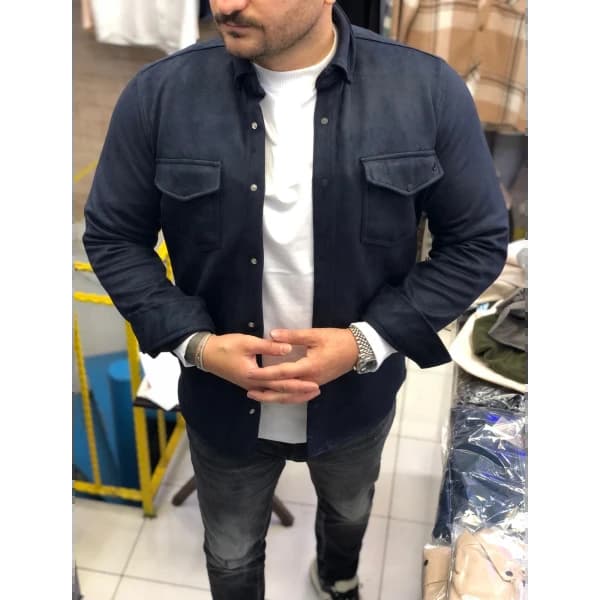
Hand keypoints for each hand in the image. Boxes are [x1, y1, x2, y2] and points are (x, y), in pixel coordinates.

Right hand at [202, 333, 320, 402]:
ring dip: (291, 395)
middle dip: (299, 392)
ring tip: (307, 394)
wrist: (206, 354)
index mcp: (255, 376)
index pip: (281, 383)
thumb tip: (288, 349)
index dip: (299, 383)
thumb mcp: (248, 342)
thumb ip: (269, 347)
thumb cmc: (226, 346)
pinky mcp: (249, 383)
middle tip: (317, 391)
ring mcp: (251, 386)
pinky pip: (269, 392)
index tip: (314, 383)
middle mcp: (254, 385)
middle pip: (281, 392)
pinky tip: (288, 392)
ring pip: (275, 395)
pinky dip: (280, 393)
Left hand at [246, 328, 357, 401]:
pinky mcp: (317, 384)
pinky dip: (287, 398)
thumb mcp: (315, 334)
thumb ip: (293, 336)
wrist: (358, 349)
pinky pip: (299, 395)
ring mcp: (315, 384)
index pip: (281, 373)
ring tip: (259, 397)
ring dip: (275, 398)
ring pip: (291, 397)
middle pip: (284, 391)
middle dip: (266, 392)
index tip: (250, 374)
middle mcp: (310, 380)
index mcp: (309, 367)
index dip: (265, 374)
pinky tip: (278, 397)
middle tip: (249, 391)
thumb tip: (272, 335)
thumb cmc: (337, 340)